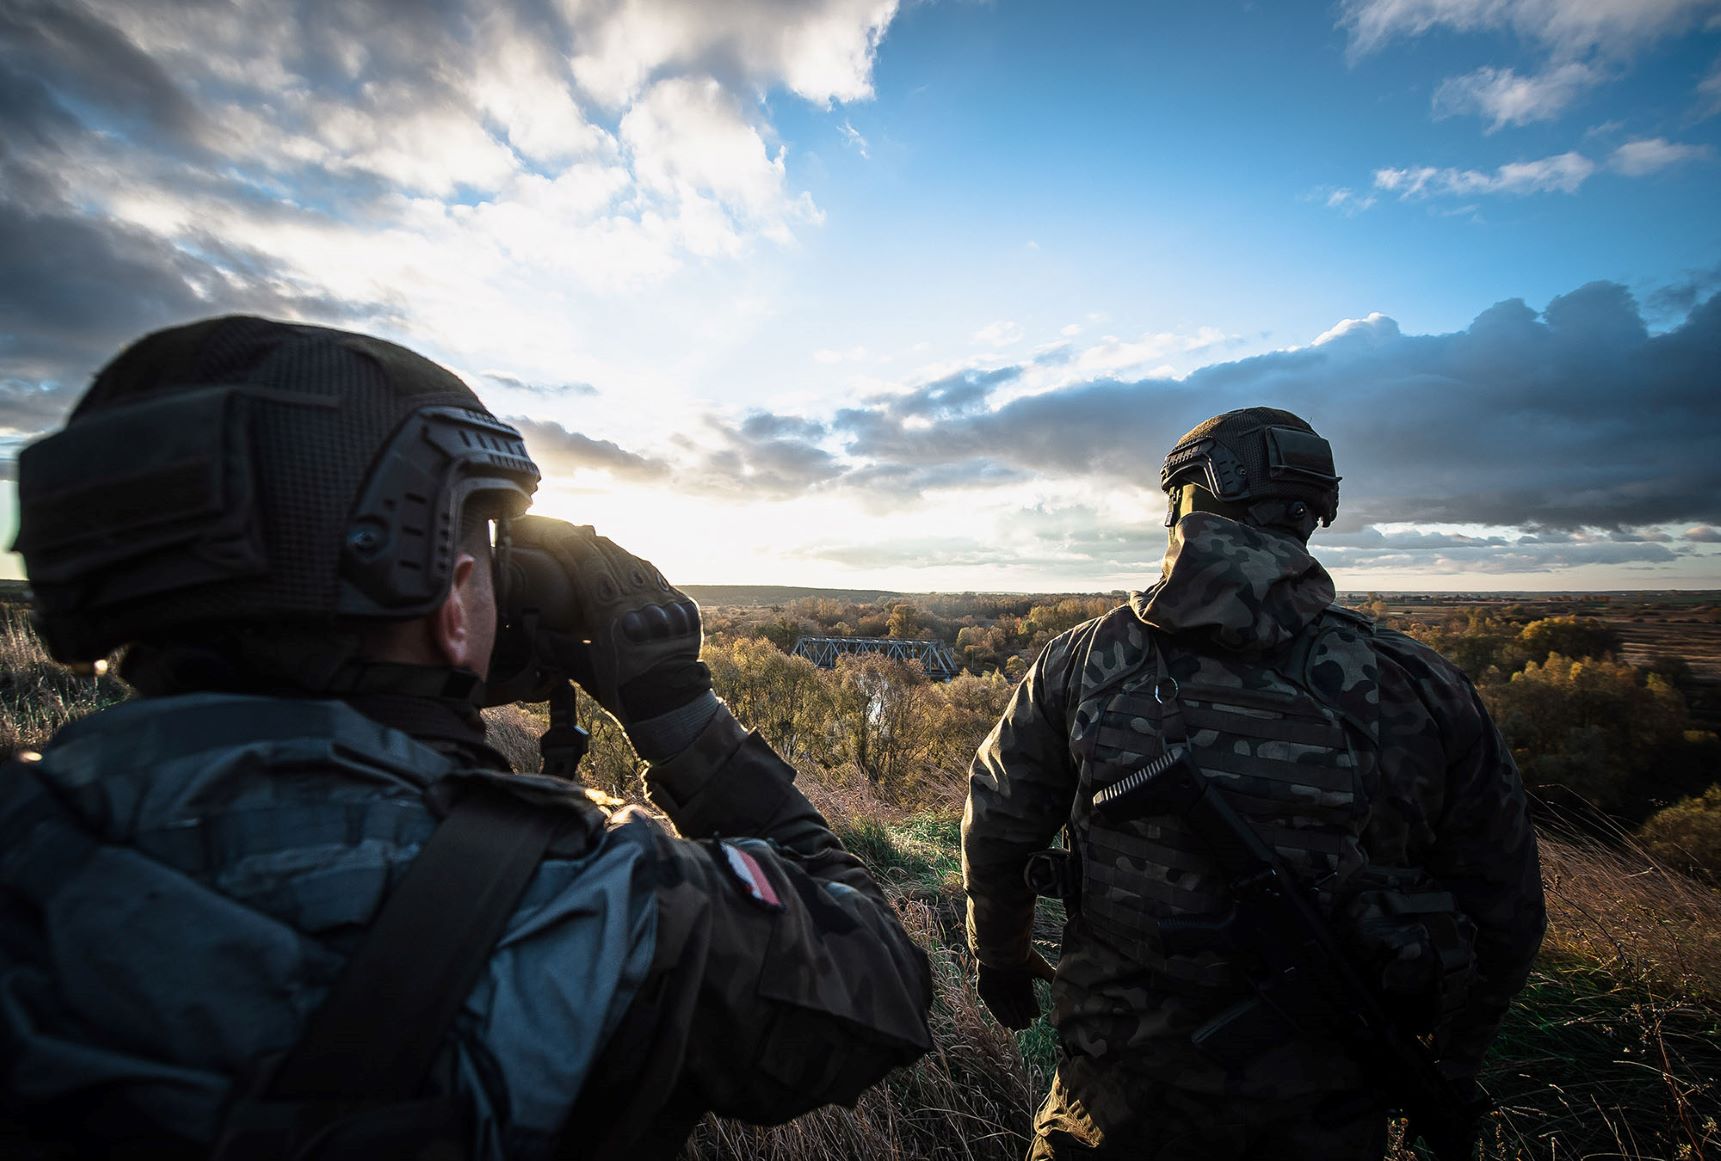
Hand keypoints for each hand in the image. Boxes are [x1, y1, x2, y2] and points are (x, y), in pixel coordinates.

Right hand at [508, 516, 710, 725]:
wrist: (672, 707)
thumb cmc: (623, 690)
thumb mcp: (585, 670)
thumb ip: (558, 648)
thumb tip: (531, 633)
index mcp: (611, 611)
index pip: (585, 562)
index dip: (566, 542)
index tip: (552, 533)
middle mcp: (640, 600)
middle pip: (611, 556)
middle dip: (588, 543)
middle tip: (573, 535)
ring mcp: (666, 602)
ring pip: (637, 563)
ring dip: (616, 553)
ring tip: (600, 548)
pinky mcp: (684, 608)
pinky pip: (660, 579)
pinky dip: (642, 571)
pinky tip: (632, 571)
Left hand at [976, 951, 1055, 1029]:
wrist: (1001, 945)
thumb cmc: (1022, 954)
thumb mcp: (1040, 967)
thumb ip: (1051, 977)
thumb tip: (1066, 988)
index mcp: (1022, 981)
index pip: (1027, 999)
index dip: (1031, 1008)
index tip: (1036, 1015)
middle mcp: (1009, 985)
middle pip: (1016, 1005)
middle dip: (1022, 1016)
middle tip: (1026, 1025)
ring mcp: (996, 987)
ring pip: (1005, 1007)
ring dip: (1012, 1017)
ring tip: (1018, 1027)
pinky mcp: (984, 988)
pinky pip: (992, 1005)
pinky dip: (1000, 1014)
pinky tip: (1008, 1023)